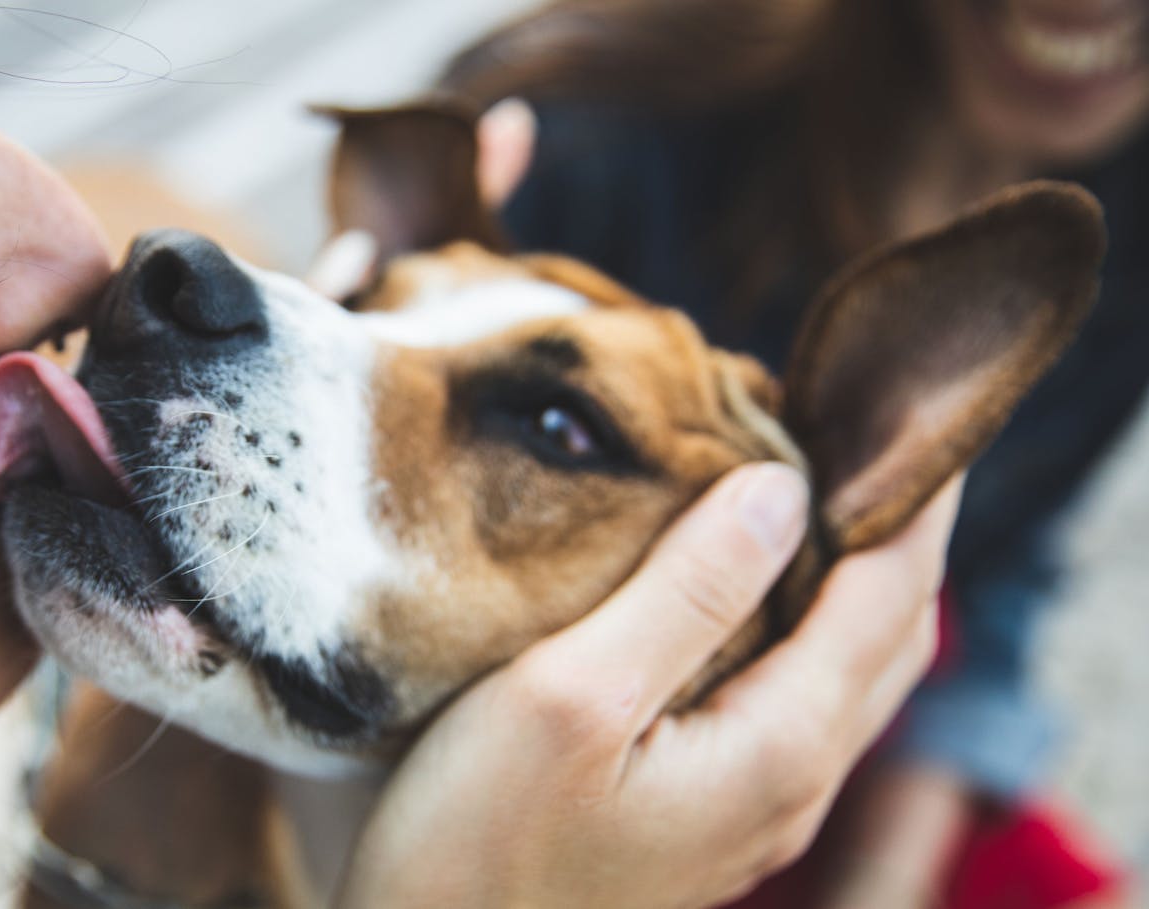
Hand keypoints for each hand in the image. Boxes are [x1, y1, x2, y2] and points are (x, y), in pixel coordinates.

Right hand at [338, 463, 960, 908]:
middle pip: (887, 636)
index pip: (890, 597)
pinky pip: (791, 701)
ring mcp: (752, 809)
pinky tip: (743, 592)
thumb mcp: (572, 694)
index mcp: (777, 747)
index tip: (892, 403)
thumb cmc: (478, 842)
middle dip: (893, 532)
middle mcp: (790, 784)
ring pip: (842, 672)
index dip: (907, 497)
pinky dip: (797, 627)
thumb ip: (686, 592)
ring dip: (848, 580)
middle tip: (857, 431)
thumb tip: (781, 489)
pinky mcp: (706, 815)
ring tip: (811, 492)